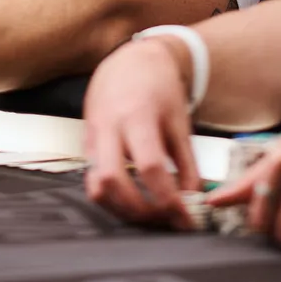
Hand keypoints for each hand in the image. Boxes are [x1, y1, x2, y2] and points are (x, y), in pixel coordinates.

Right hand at [82, 37, 202, 228]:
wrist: (129, 61)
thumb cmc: (158, 88)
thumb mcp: (179, 120)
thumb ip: (187, 162)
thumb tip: (194, 199)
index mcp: (138, 115)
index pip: (150, 166)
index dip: (168, 198)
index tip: (185, 218)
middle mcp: (110, 127)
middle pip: (114, 181)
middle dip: (140, 210)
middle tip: (165, 220)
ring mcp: (93, 137)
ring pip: (96, 187)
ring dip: (122, 210)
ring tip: (150, 216)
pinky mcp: (86, 145)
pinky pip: (92, 181)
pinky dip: (112, 199)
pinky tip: (132, 202)